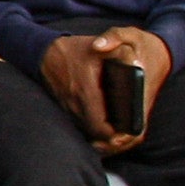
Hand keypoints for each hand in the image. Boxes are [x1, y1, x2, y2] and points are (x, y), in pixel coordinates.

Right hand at [40, 28, 173, 152]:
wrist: (45, 52)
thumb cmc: (76, 50)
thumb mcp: (102, 47)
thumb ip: (123, 54)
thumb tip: (139, 67)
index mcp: (86, 91)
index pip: (101, 127)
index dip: (116, 135)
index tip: (127, 132)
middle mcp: (75, 104)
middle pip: (96, 135)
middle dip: (112, 138)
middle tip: (127, 134)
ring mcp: (68, 108)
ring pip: (88, 132)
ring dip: (102, 134)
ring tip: (119, 132)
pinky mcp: (65, 109)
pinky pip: (81, 125)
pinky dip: (93, 128)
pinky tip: (105, 124)